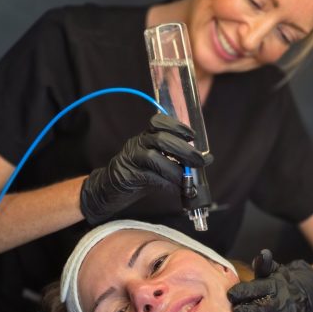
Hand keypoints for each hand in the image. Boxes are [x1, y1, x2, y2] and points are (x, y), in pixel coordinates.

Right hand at [80, 114, 211, 223]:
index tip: (192, 135)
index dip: (176, 126)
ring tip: (187, 180)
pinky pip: (149, 177)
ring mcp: (131, 159)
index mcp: (145, 137)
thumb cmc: (137, 175)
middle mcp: (138, 144)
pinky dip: (166, 183)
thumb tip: (204, 160)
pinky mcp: (127, 175)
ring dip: (175, 169)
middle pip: (160, 139)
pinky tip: (175, 189)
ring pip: (153, 157)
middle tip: (200, 160)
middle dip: (183, 149)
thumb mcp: (156, 162)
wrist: (107, 189)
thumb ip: (175, 159)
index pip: (158, 122)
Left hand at [227, 250, 312, 311]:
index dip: (243, 291)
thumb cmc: (280, 283)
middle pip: (263, 308)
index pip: (257, 288)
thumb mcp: (273, 271)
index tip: (230, 294)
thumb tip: (263, 254)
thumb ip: (264, 265)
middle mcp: (281, 302)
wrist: (307, 294)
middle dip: (248, 311)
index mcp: (274, 286)